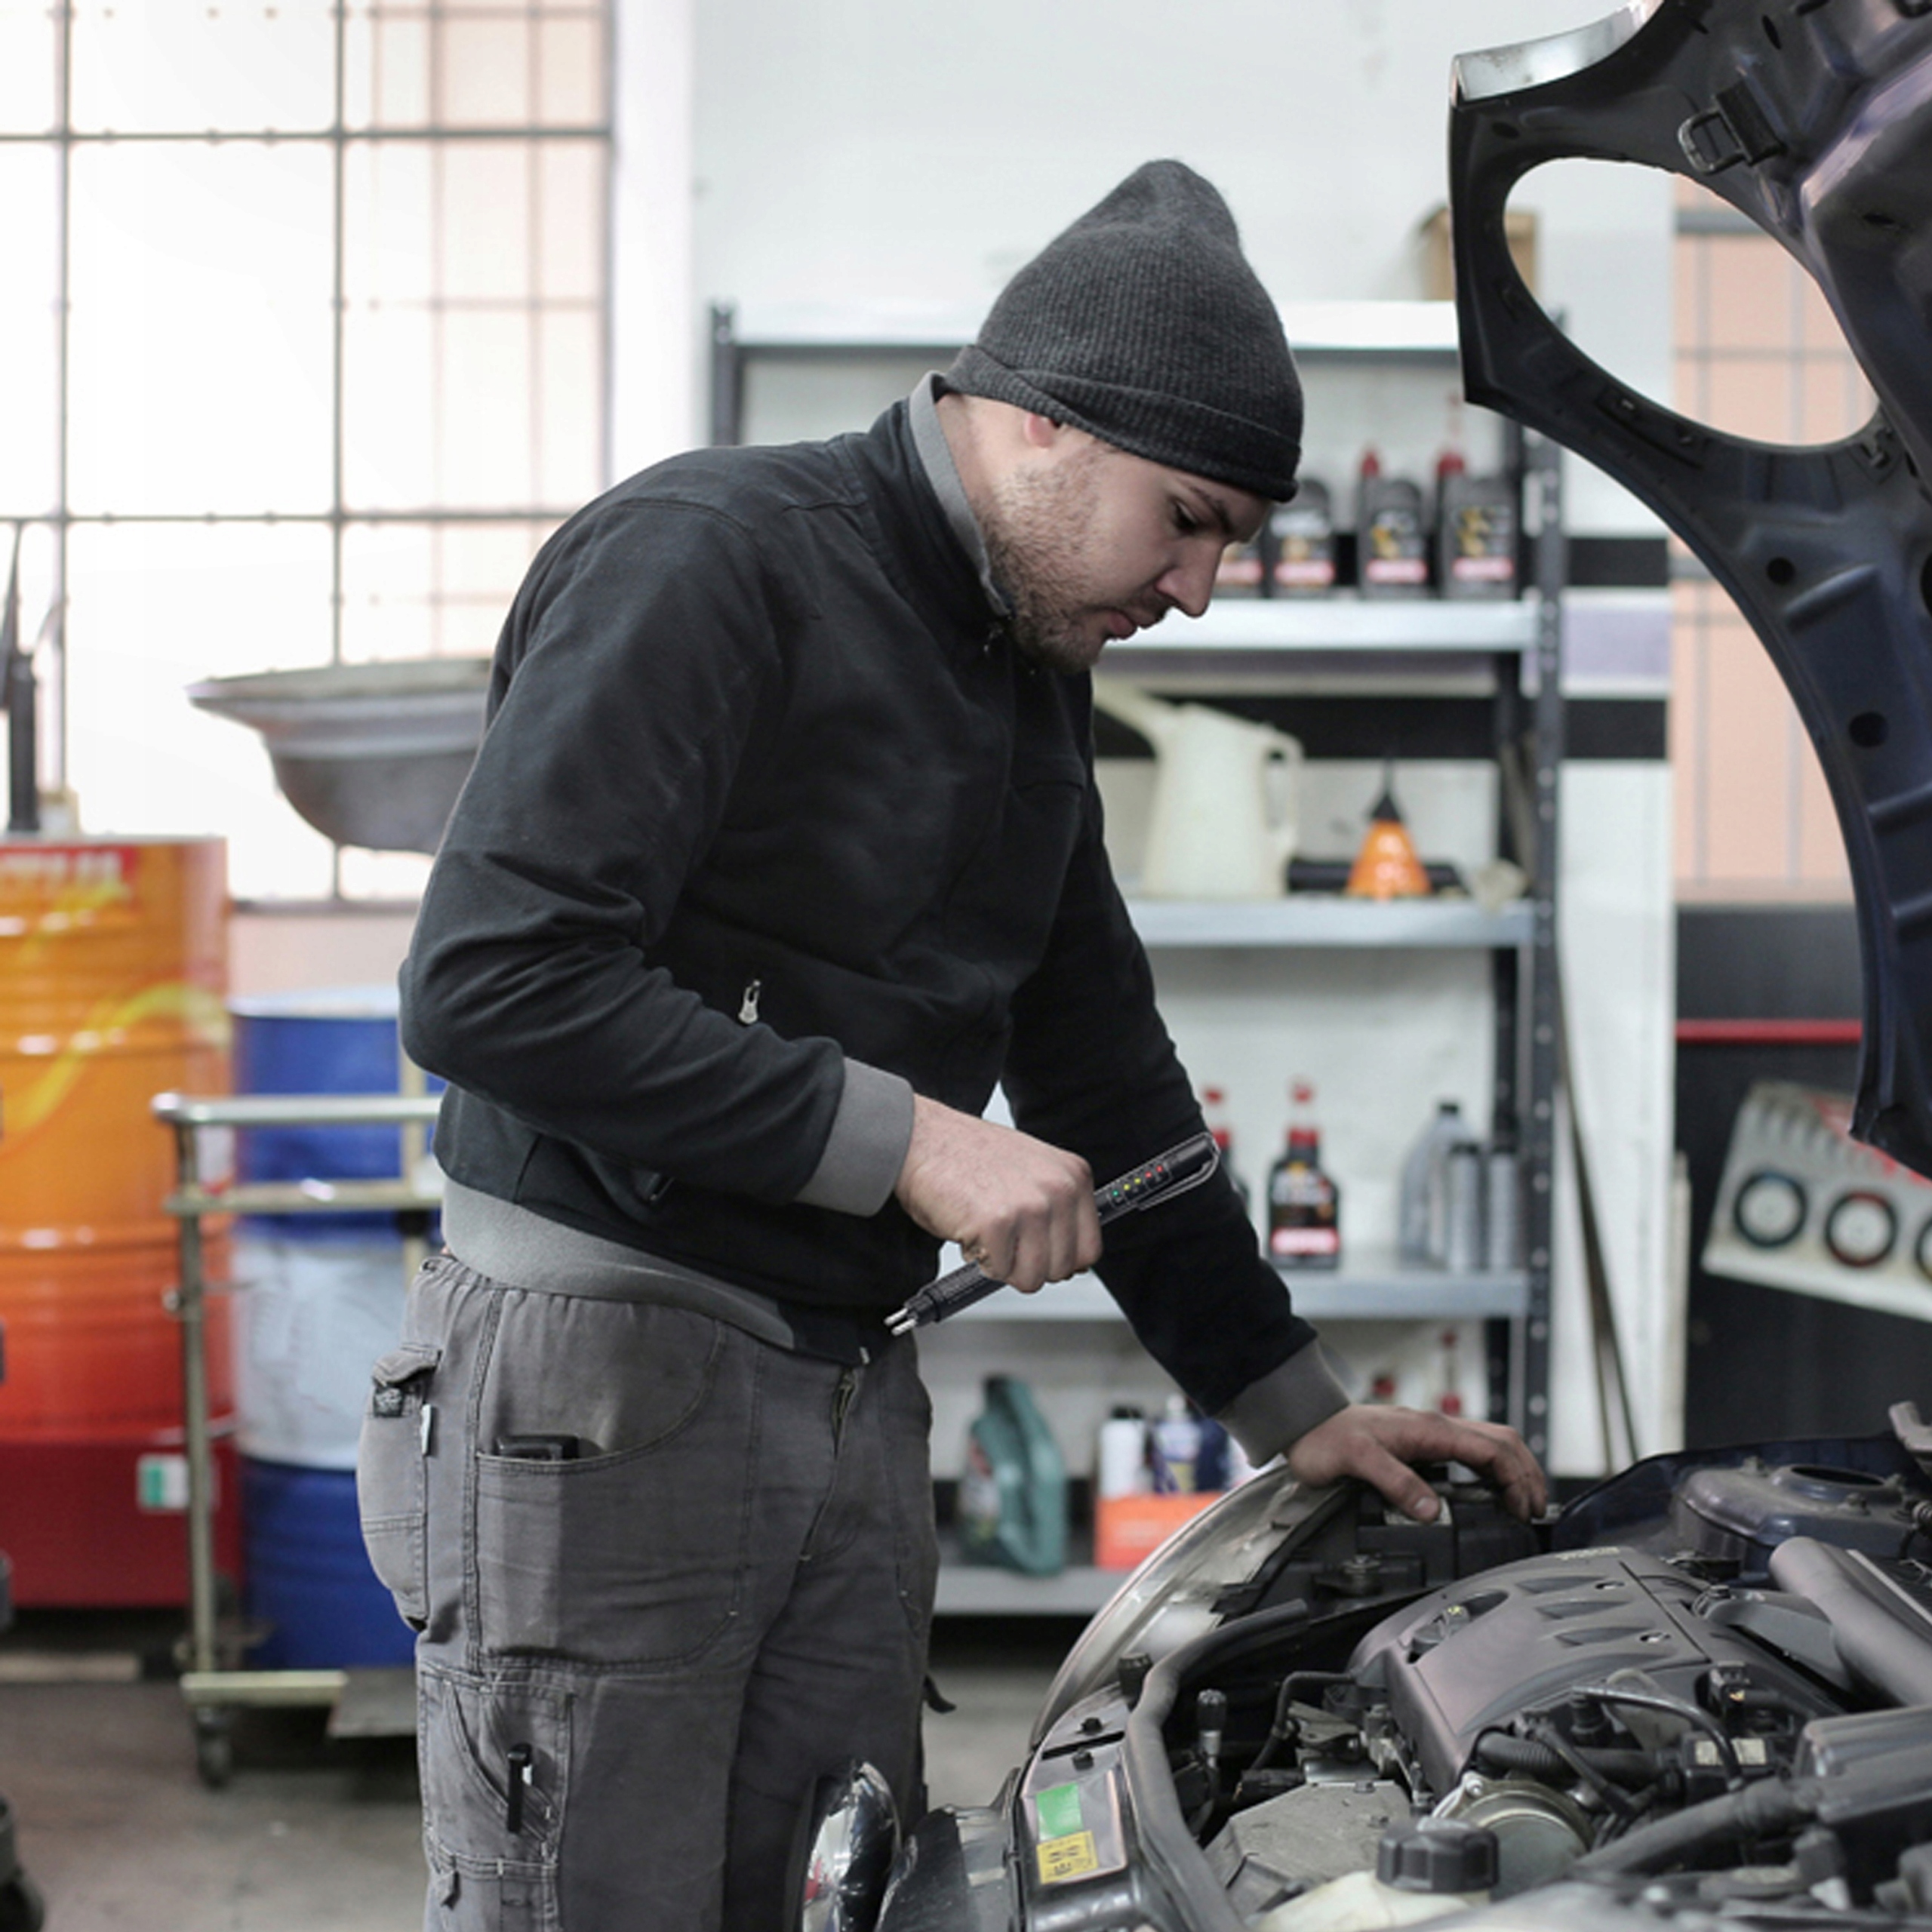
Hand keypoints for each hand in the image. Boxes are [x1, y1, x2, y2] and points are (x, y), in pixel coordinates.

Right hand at [893, 1095, 1099, 1293]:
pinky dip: (978, 1260)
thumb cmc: (968, 1156)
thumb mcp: (1031, 1172)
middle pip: (1061, 1269)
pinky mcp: (996, 1224)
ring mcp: (1029, 1207)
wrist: (922, 1139)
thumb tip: (1067, 1257)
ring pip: (1031, 1278)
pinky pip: (996, 1272)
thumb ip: (1056, 1209)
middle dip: (1028, 1265)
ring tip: (987, 1233)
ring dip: (1004, 1266)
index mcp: (1073, 1175)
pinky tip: (969, 1228)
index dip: (1059, 1260)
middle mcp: (1058, 1189)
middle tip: (1004, 1240)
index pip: (1089, 1249)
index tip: (1039, 1254)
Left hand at [1287, 1403, 1547, 1523]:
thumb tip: (1432, 1510)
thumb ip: (1395, 1482)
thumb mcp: (1357, 1461)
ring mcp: (1430, 1435)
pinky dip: (1492, 1471)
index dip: (1516, 1479)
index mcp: (1429, 1430)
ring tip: (1524, 1503)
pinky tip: (1492, 1491)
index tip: (1524, 1510)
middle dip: (1527, 1474)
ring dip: (1513, 1470)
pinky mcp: (1421, 1444)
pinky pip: (1470, 1453)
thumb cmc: (1326, 1438)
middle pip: (1501, 1443)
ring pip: (1490, 1445)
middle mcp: (1435, 1428)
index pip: (1492, 1449)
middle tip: (1535, 1510)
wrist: (1304, 1421)